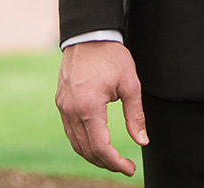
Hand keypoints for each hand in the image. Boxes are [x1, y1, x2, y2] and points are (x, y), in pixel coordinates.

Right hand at [54, 40, 147, 176]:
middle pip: (86, 150)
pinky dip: (83, 143)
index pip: (100, 147)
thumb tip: (142, 141)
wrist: (89, 36)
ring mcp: (63, 108)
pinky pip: (69, 131)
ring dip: (93, 155)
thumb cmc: (112, 57)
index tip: (129, 168)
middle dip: (106, 162)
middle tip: (124, 166)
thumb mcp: (130, 84)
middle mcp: (71, 111)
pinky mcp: (61, 103)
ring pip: (76, 143)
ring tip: (112, 159)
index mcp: (89, 108)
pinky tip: (96, 143)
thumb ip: (136, 115)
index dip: (115, 162)